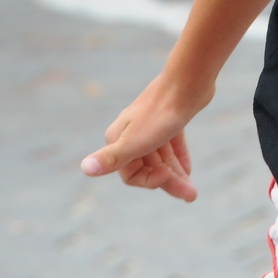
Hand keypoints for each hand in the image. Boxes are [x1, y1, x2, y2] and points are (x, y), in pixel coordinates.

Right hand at [81, 74, 210, 201]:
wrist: (187, 82)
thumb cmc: (160, 115)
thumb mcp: (134, 142)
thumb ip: (111, 158)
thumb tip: (85, 168)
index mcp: (118, 139)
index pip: (130, 174)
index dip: (150, 181)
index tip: (167, 176)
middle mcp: (131, 132)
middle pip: (149, 167)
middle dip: (168, 182)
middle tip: (192, 195)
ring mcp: (150, 124)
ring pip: (161, 157)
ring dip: (176, 174)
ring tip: (192, 191)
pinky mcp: (168, 117)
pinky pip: (171, 144)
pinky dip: (178, 157)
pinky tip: (187, 170)